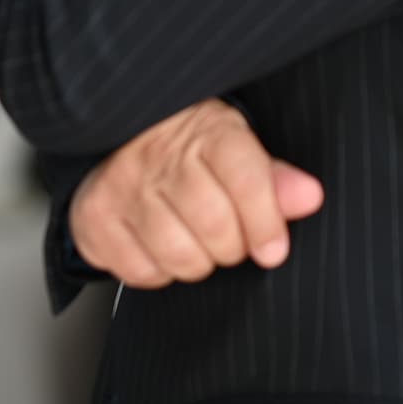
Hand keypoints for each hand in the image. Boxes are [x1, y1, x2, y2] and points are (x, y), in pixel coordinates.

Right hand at [69, 97, 324, 287]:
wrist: (117, 135)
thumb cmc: (186, 147)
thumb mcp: (236, 147)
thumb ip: (273, 178)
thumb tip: (308, 197)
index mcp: (203, 130)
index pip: (247, 181)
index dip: (267, 223)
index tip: (272, 247)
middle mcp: (157, 155)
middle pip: (216, 227)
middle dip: (232, 246)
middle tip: (226, 236)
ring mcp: (121, 186)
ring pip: (180, 257)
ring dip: (196, 261)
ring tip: (192, 239)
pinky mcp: (94, 217)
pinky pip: (141, 273)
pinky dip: (158, 271)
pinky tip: (157, 245)